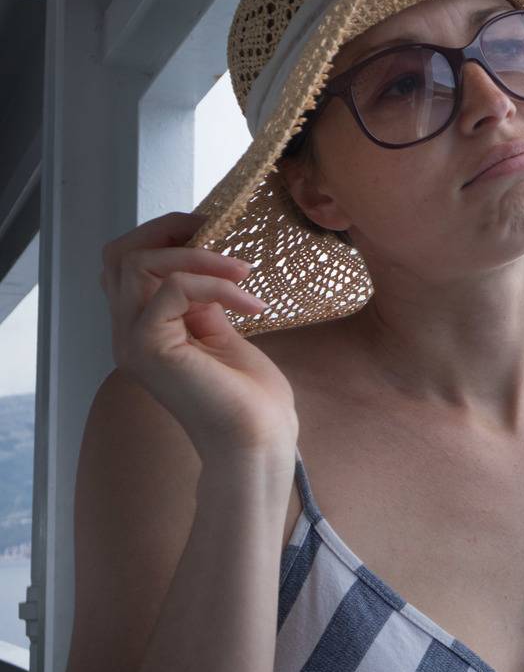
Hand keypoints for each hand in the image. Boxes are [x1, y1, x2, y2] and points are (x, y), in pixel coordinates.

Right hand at [101, 210, 299, 467]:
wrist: (257, 440)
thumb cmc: (248, 396)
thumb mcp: (222, 332)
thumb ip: (202, 300)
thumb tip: (204, 261)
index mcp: (142, 328)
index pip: (125, 264)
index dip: (163, 236)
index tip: (211, 231)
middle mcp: (127, 334)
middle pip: (118, 256)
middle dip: (169, 232)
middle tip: (219, 236)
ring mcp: (132, 342)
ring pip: (137, 264)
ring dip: (199, 257)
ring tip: (243, 274)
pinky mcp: (149, 348)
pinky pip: (171, 288)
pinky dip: (214, 284)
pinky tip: (251, 305)